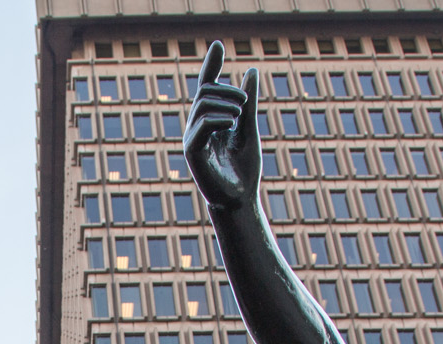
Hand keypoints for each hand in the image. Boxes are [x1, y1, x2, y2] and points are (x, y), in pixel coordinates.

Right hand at [184, 41, 261, 211]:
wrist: (240, 199)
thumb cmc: (244, 169)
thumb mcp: (249, 128)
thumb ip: (250, 103)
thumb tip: (251, 72)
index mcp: (209, 120)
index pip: (206, 86)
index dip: (211, 65)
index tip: (219, 46)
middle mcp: (197, 127)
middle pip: (205, 91)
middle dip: (228, 90)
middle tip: (247, 104)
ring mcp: (192, 139)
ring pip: (203, 104)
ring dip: (226, 103)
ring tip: (242, 115)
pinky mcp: (193, 152)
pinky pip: (202, 124)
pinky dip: (219, 118)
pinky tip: (232, 124)